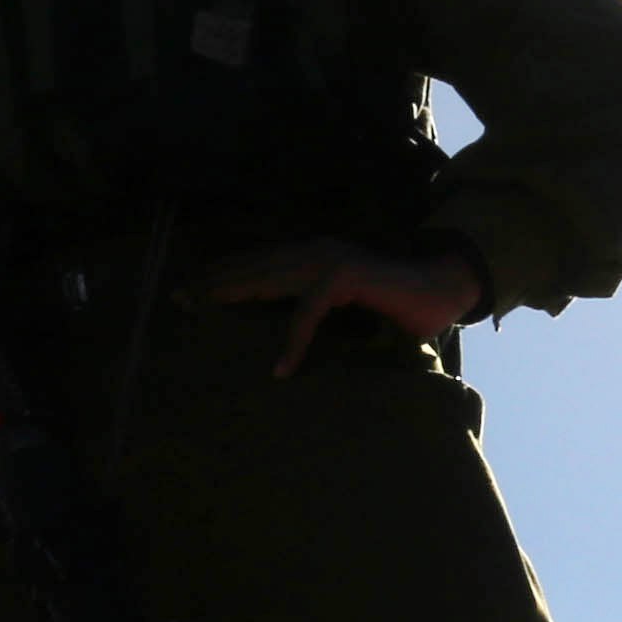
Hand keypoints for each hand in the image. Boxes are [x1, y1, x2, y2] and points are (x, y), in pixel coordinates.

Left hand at [190, 236, 486, 375]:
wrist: (444, 291)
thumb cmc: (398, 309)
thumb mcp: (345, 312)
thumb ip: (315, 316)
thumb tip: (278, 348)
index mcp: (313, 258)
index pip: (258, 265)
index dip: (223, 277)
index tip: (188, 292)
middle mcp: (316, 252)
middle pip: (253, 267)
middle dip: (214, 282)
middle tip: (177, 297)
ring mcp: (330, 260)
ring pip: (269, 280)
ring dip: (234, 294)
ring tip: (202, 309)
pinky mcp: (346, 278)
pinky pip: (308, 311)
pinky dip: (294, 340)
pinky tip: (282, 368)